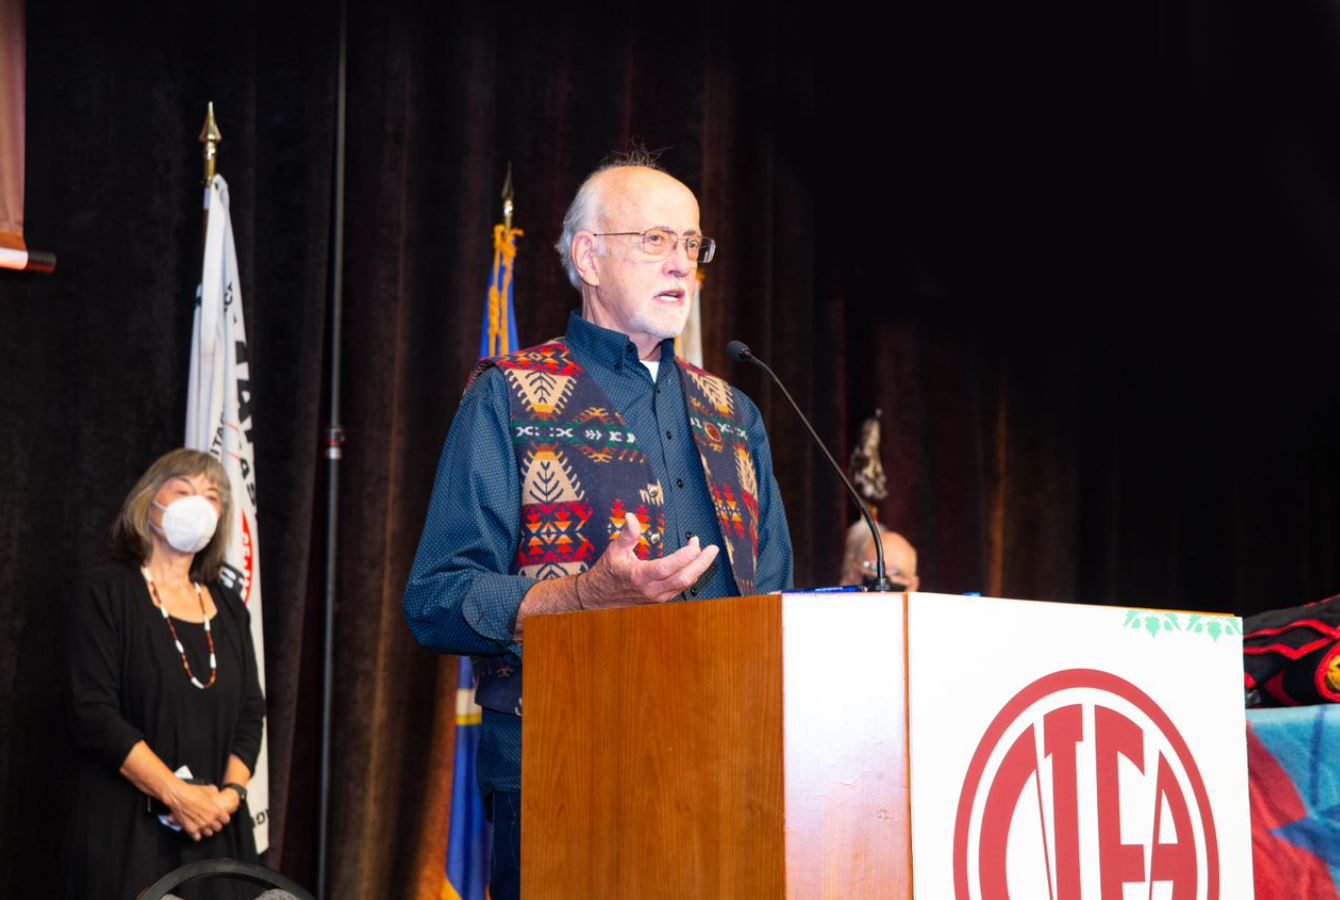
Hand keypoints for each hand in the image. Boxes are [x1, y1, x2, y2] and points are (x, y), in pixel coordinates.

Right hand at [164, 780, 230, 841]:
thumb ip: (214, 793)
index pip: (226, 820)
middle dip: (215, 824)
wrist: (178, 796)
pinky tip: (196, 830)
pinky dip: (197, 835)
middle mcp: (210, 820)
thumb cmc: (192, 792)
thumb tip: (215, 791)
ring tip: (204, 825)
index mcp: (216, 811)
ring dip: (207, 830)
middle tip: (212, 821)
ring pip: (209, 833)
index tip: (221, 817)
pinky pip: (197, 837)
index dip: (223, 818)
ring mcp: (200, 826)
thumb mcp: (207, 790)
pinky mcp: (191, 830)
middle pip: (218, 828)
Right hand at [580, 512, 719, 607]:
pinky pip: (681, 588)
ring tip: (706, 552)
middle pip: (684, 578)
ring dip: (699, 568)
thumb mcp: (614, 550)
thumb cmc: (607, 572)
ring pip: (685, 585)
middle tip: (712, 548)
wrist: (599, 597)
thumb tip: (632, 517)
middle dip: (702, 563)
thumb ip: (627, 534)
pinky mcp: (660, 599)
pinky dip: (691, 576)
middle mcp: (651, 589)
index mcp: (639, 576)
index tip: (695, 543)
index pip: (667, 567)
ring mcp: (657, 597)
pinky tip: (695, 565)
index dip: (684, 556)